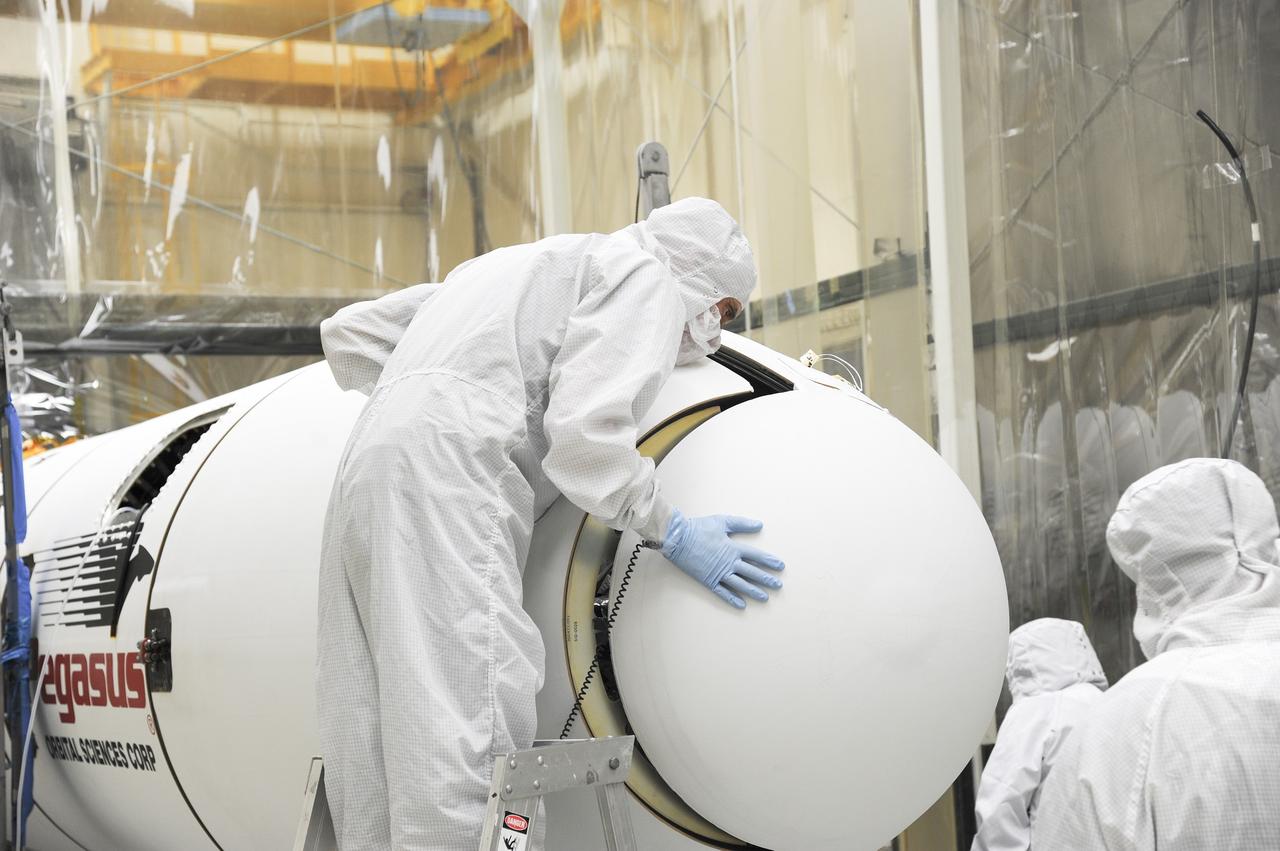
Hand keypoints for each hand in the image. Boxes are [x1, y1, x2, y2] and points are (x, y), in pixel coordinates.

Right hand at [659, 510, 784, 607]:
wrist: (678, 539)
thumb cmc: (699, 528)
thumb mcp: (722, 521)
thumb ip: (742, 524)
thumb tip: (759, 525)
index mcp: (733, 548)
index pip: (756, 556)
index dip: (769, 561)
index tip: (780, 566)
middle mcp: (729, 562)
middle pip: (752, 572)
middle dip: (766, 579)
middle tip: (778, 586)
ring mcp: (719, 573)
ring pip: (741, 584)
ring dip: (754, 591)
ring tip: (765, 597)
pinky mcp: (708, 581)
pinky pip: (723, 592)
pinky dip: (732, 599)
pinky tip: (741, 605)